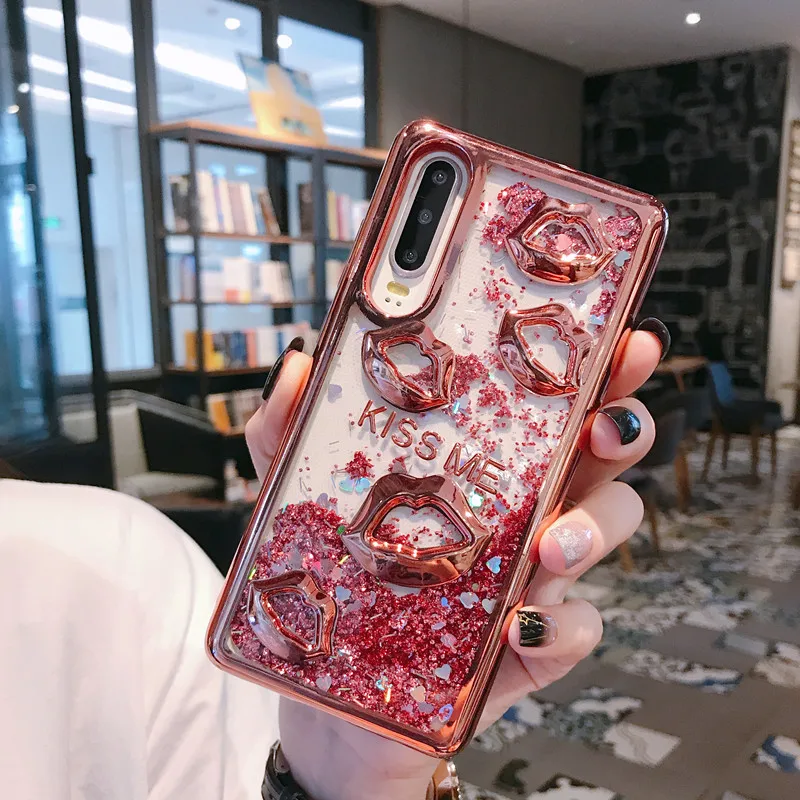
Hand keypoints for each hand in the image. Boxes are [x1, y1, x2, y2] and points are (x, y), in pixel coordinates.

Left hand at [245, 326, 664, 799]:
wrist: (331, 696)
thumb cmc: (333, 579)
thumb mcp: (298, 496)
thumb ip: (290, 430)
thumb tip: (301, 363)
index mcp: (482, 458)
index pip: (551, 397)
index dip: (596, 364)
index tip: (619, 334)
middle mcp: (522, 504)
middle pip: (601, 453)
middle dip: (622, 427)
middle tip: (604, 425)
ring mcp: (534, 573)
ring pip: (607, 528)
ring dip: (594, 526)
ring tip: (548, 543)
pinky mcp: (532, 642)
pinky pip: (577, 628)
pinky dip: (561, 625)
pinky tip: (519, 624)